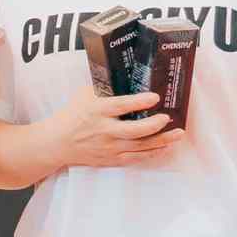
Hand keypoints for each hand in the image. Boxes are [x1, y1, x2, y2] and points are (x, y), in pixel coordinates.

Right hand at [38, 89, 184, 173]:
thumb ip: (105, 88)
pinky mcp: (111, 159)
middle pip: (133, 131)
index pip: (120, 106)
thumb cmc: (73, 115)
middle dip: (154, 125)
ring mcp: (108, 148)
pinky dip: (152, 153)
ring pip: (139, 147)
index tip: (155, 97)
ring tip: (178, 133)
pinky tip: (165, 147)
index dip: (139, 102)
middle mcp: (104, 131)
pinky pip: (135, 159)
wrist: (57, 143)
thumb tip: (129, 77)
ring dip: (161, 141)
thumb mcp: (85, 95)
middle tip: (168, 118)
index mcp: (96, 111)